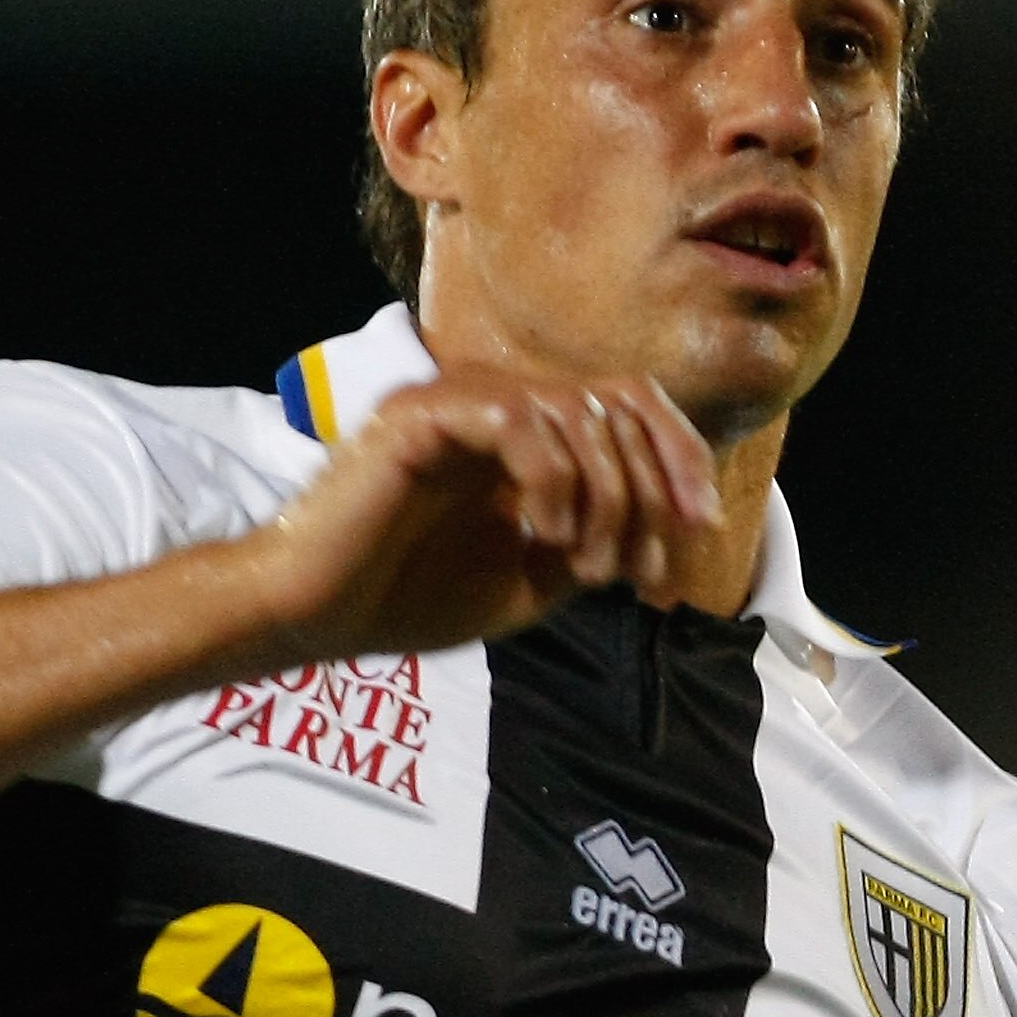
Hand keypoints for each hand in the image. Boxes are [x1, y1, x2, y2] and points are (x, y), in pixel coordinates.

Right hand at [245, 366, 721, 658]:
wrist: (317, 616)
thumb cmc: (410, 597)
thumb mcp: (532, 579)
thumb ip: (595, 543)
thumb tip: (664, 525)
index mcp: (525, 433)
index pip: (628, 405)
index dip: (679, 456)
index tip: (700, 527)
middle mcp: (495, 401)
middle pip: (617, 400)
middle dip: (655, 483)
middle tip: (646, 565)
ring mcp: (456, 400)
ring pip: (575, 408)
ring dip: (605, 494)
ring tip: (585, 564)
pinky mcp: (420, 413)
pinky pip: (518, 419)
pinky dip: (552, 479)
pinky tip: (544, 535)